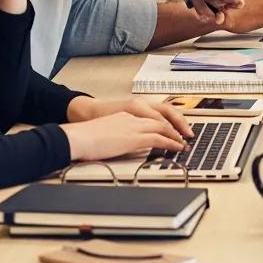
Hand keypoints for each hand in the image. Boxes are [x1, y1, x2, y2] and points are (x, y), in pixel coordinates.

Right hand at [67, 96, 193, 140]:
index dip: (165, 121)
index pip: (151, 115)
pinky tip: (177, 147)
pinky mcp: (134, 137)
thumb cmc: (84, 137)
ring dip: (176, 135)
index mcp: (125, 115)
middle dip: (176, 126)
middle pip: (162, 118)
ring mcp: (134, 126)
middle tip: (186, 133)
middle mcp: (133, 117)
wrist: (76, 136)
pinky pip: (158, 138)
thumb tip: (117, 143)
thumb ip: (116, 134)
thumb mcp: (104, 131)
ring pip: (163, 127)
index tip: (174, 127)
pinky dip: (171, 142)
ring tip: (184, 142)